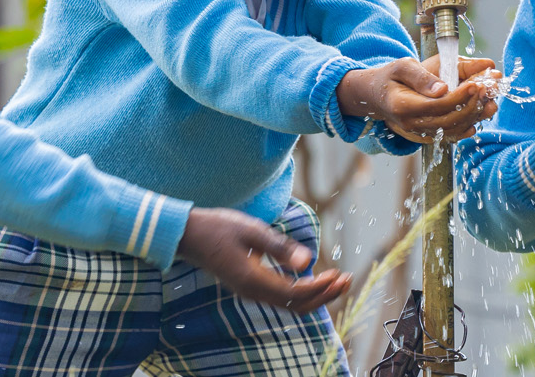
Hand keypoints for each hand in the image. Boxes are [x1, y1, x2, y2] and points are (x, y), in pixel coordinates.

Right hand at [176, 208, 351, 314]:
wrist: (188, 235)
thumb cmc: (218, 228)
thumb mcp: (251, 230)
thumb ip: (279, 247)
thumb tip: (307, 261)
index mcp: (253, 281)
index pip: (295, 293)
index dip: (320, 287)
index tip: (339, 274)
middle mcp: (252, 292)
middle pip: (296, 306)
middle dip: (324, 296)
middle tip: (347, 280)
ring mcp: (250, 292)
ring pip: (290, 304)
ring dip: (315, 295)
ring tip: (337, 280)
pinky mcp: (249, 286)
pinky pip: (281, 297)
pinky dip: (301, 291)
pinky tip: (312, 277)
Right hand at [335, 56, 499, 143]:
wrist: (376, 96)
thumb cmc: (390, 77)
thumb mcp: (401, 67)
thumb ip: (421, 77)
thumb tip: (443, 89)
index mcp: (403, 106)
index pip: (438, 105)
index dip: (460, 97)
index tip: (477, 83)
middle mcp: (411, 125)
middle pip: (449, 121)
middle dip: (472, 105)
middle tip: (488, 89)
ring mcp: (418, 134)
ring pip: (453, 130)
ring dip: (474, 116)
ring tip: (490, 100)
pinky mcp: (427, 136)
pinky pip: (450, 135)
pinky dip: (468, 125)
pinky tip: (481, 114)